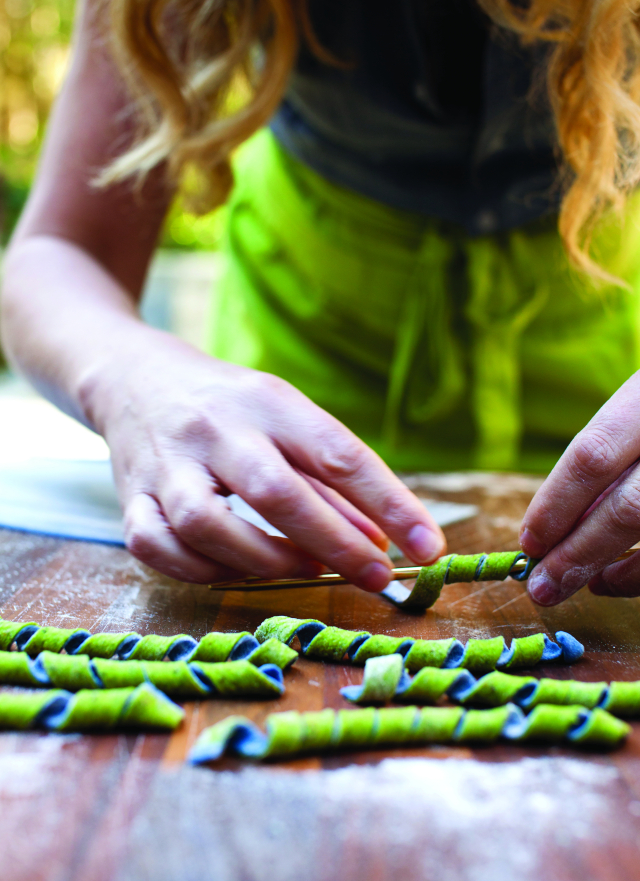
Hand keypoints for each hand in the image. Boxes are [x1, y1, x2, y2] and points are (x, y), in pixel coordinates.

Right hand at [82, 326, 445, 587]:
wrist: (134, 376)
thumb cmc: (230, 405)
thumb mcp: (286, 419)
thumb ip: (330, 483)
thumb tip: (377, 544)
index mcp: (267, 401)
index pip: (337, 452)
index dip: (389, 503)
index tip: (429, 547)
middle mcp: (214, 429)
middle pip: (274, 491)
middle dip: (333, 542)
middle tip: (375, 575)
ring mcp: (165, 463)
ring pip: (206, 526)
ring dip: (264, 561)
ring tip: (302, 569)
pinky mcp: (129, 496)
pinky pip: (156, 547)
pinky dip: (200, 570)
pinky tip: (233, 569)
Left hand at [520, 371, 639, 603]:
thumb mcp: (635, 410)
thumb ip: (604, 459)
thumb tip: (554, 528)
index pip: (592, 456)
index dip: (556, 504)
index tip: (529, 541)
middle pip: (627, 509)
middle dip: (578, 554)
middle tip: (542, 588)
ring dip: (617, 572)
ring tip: (583, 583)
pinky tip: (617, 579)